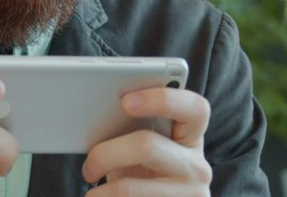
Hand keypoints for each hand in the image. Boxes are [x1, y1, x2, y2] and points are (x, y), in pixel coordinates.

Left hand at [82, 88, 211, 195]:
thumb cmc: (144, 174)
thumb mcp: (144, 150)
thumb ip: (135, 129)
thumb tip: (98, 117)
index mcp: (191, 136)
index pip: (195, 109)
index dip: (162, 100)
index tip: (125, 101)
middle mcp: (197, 166)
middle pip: (146, 145)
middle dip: (105, 154)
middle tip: (89, 166)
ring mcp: (190, 194)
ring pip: (129, 188)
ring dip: (100, 192)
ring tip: (92, 194)